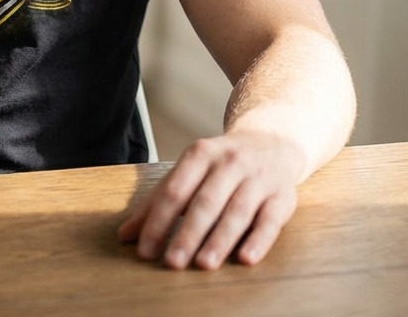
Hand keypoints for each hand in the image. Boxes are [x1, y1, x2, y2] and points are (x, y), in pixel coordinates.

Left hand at [117, 129, 303, 269]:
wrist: (271, 142)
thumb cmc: (220, 164)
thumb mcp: (189, 172)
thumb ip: (158, 202)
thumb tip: (125, 235)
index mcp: (200, 154)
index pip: (174, 190)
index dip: (158, 221)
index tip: (145, 250)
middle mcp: (229, 163)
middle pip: (204, 202)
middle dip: (187, 234)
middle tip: (172, 262)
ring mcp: (257, 179)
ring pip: (236, 212)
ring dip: (219, 240)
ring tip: (202, 265)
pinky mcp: (282, 197)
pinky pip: (270, 221)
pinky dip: (258, 241)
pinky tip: (245, 259)